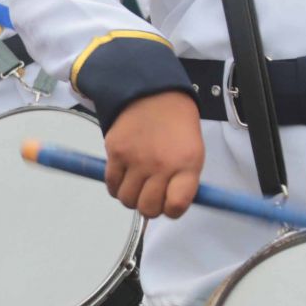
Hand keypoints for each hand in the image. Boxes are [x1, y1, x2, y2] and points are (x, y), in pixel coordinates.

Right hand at [102, 91, 203, 217]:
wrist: (154, 94)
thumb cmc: (176, 126)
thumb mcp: (194, 153)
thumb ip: (184, 182)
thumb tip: (169, 208)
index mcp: (187, 165)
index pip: (176, 206)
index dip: (172, 211)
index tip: (170, 204)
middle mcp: (161, 165)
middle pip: (148, 209)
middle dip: (150, 207)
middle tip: (151, 195)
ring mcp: (136, 159)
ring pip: (127, 200)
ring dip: (132, 198)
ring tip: (137, 185)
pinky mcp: (116, 153)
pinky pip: (111, 185)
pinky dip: (116, 186)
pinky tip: (124, 177)